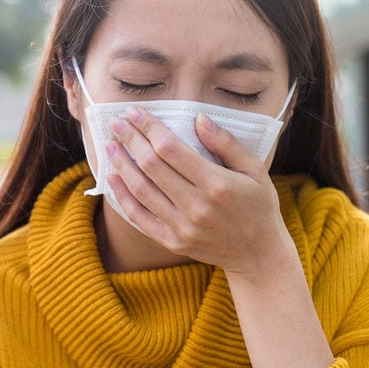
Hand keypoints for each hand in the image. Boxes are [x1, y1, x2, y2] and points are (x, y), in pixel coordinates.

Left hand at [105, 106, 292, 279]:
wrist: (258, 255)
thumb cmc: (259, 206)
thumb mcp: (255, 169)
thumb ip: (227, 143)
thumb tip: (199, 118)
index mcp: (217, 184)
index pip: (171, 149)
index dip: (149, 128)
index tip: (134, 112)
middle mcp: (196, 206)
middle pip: (151, 166)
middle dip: (130, 140)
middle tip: (116, 122)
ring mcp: (182, 227)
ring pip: (140, 189)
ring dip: (121, 164)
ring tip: (110, 144)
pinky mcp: (172, 241)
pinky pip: (139, 217)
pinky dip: (122, 196)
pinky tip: (112, 178)